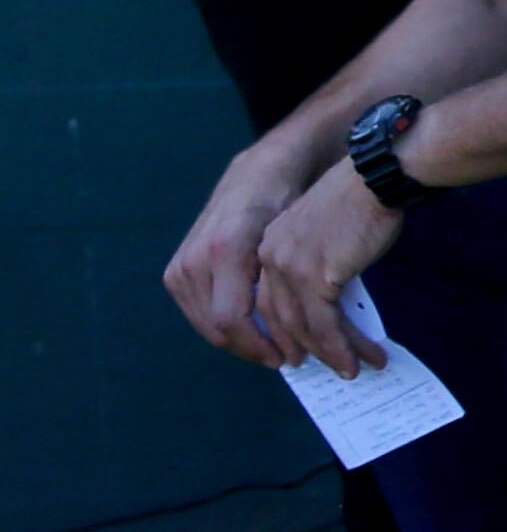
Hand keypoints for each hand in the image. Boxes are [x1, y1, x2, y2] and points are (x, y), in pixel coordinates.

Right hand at [163, 149, 308, 366]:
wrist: (260, 172)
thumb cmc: (287, 201)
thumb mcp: (294, 235)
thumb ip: (290, 278)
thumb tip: (307, 327)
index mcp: (225, 250)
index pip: (232, 319)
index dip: (259, 345)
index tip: (289, 357)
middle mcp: (195, 259)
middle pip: (217, 328)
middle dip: (252, 349)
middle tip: (286, 359)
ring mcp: (181, 267)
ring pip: (206, 325)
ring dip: (238, 342)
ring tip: (272, 349)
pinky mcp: (176, 272)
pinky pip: (199, 313)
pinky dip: (224, 327)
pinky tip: (252, 331)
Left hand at [253, 162, 399, 376]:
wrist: (377, 177)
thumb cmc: (362, 199)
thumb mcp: (326, 234)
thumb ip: (318, 264)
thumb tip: (329, 299)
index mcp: (269, 246)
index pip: (264, 301)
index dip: (279, 332)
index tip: (294, 352)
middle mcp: (271, 258)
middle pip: (278, 319)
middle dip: (301, 349)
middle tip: (321, 368)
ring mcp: (290, 268)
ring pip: (302, 327)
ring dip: (330, 354)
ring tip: (351, 369)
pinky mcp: (315, 276)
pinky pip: (325, 324)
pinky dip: (341, 347)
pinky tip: (356, 358)